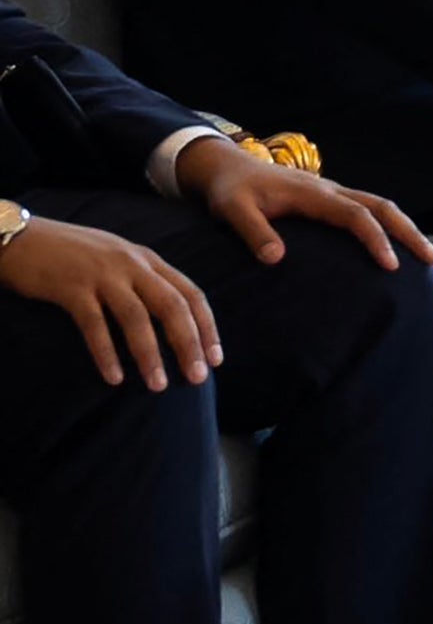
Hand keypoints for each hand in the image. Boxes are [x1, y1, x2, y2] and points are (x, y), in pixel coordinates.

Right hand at [0, 215, 219, 389]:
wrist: (24, 237)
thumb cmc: (75, 255)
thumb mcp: (119, 260)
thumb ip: (145, 282)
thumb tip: (172, 319)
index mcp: (148, 260)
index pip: (190, 294)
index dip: (207, 327)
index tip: (216, 358)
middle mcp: (132, 264)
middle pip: (172, 306)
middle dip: (188, 343)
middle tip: (198, 377)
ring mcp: (102, 275)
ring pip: (136, 317)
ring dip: (150, 354)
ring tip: (158, 386)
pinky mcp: (71, 288)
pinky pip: (94, 325)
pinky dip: (106, 352)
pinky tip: (114, 378)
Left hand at [176, 138, 432, 272]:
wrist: (227, 167)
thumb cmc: (230, 191)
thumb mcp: (233, 211)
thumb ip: (254, 233)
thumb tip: (276, 259)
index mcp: (314, 194)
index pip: (357, 217)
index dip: (377, 240)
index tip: (391, 266)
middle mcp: (332, 191)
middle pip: (385, 208)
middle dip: (413, 235)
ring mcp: (334, 193)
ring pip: (383, 207)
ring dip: (409, 231)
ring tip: (430, 259)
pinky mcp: (331, 199)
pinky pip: (372, 210)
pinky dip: (393, 227)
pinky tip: (399, 246)